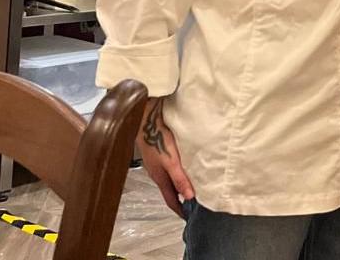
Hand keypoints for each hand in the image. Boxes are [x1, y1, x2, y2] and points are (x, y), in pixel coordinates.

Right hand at [137, 97, 194, 217]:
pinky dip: (176, 174)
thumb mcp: (171, 162)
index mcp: (160, 178)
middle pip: (170, 191)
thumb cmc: (157, 141)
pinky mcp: (158, 154)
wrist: (146, 122)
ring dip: (178, 186)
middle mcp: (157, 173)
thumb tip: (190, 196)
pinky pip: (168, 169)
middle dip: (180, 199)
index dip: (179, 210)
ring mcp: (156, 164)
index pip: (170, 200)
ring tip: (190, 188)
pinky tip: (182, 169)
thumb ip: (180, 178)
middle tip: (192, 204)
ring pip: (169, 180)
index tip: (188, 217)